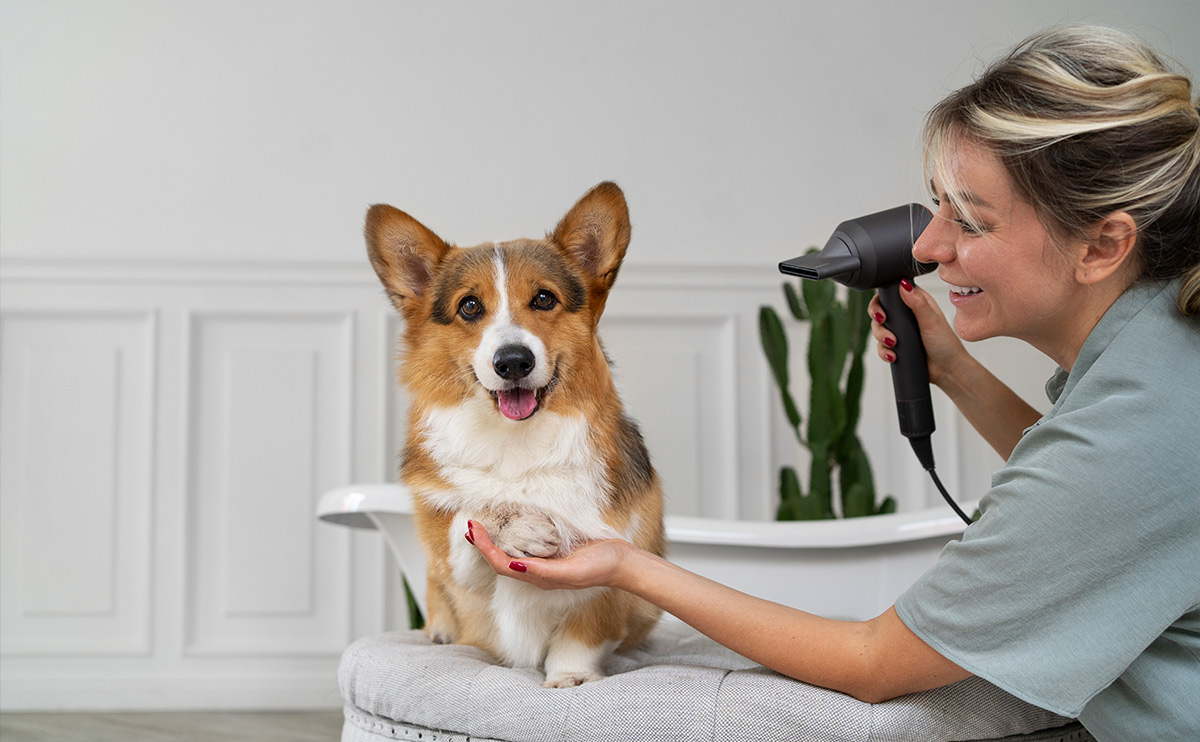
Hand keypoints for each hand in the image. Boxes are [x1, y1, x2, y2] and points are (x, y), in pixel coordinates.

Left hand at [466, 520, 632, 590]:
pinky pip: (527, 544)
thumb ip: (544, 571)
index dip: (484, 549)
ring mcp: (546, 562)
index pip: (501, 564)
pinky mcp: (554, 551)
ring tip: (482, 526)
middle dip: (483, 544)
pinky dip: (512, 535)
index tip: (473, 530)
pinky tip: (510, 524)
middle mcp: (538, 572)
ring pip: (512, 552)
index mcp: (539, 578)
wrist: (622, 563)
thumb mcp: (572, 571)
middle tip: (470, 525)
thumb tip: (515, 566)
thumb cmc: (600, 567)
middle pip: (501, 559)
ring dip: (494, 540)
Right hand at [869, 280, 965, 387]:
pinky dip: (883, 351)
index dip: (881, 300)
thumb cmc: (946, 344)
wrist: (947, 370)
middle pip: (880, 311)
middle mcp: (906, 315)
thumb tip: (904, 285)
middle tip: (883, 324)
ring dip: (881, 337)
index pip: (891, 293)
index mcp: (916, 302)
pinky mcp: (897, 346)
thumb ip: (918, 303)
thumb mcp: (932, 321)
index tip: (881, 310)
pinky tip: (892, 356)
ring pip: (878, 329)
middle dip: (878, 321)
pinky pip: (881, 346)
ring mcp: (901, 331)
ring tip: (893, 344)